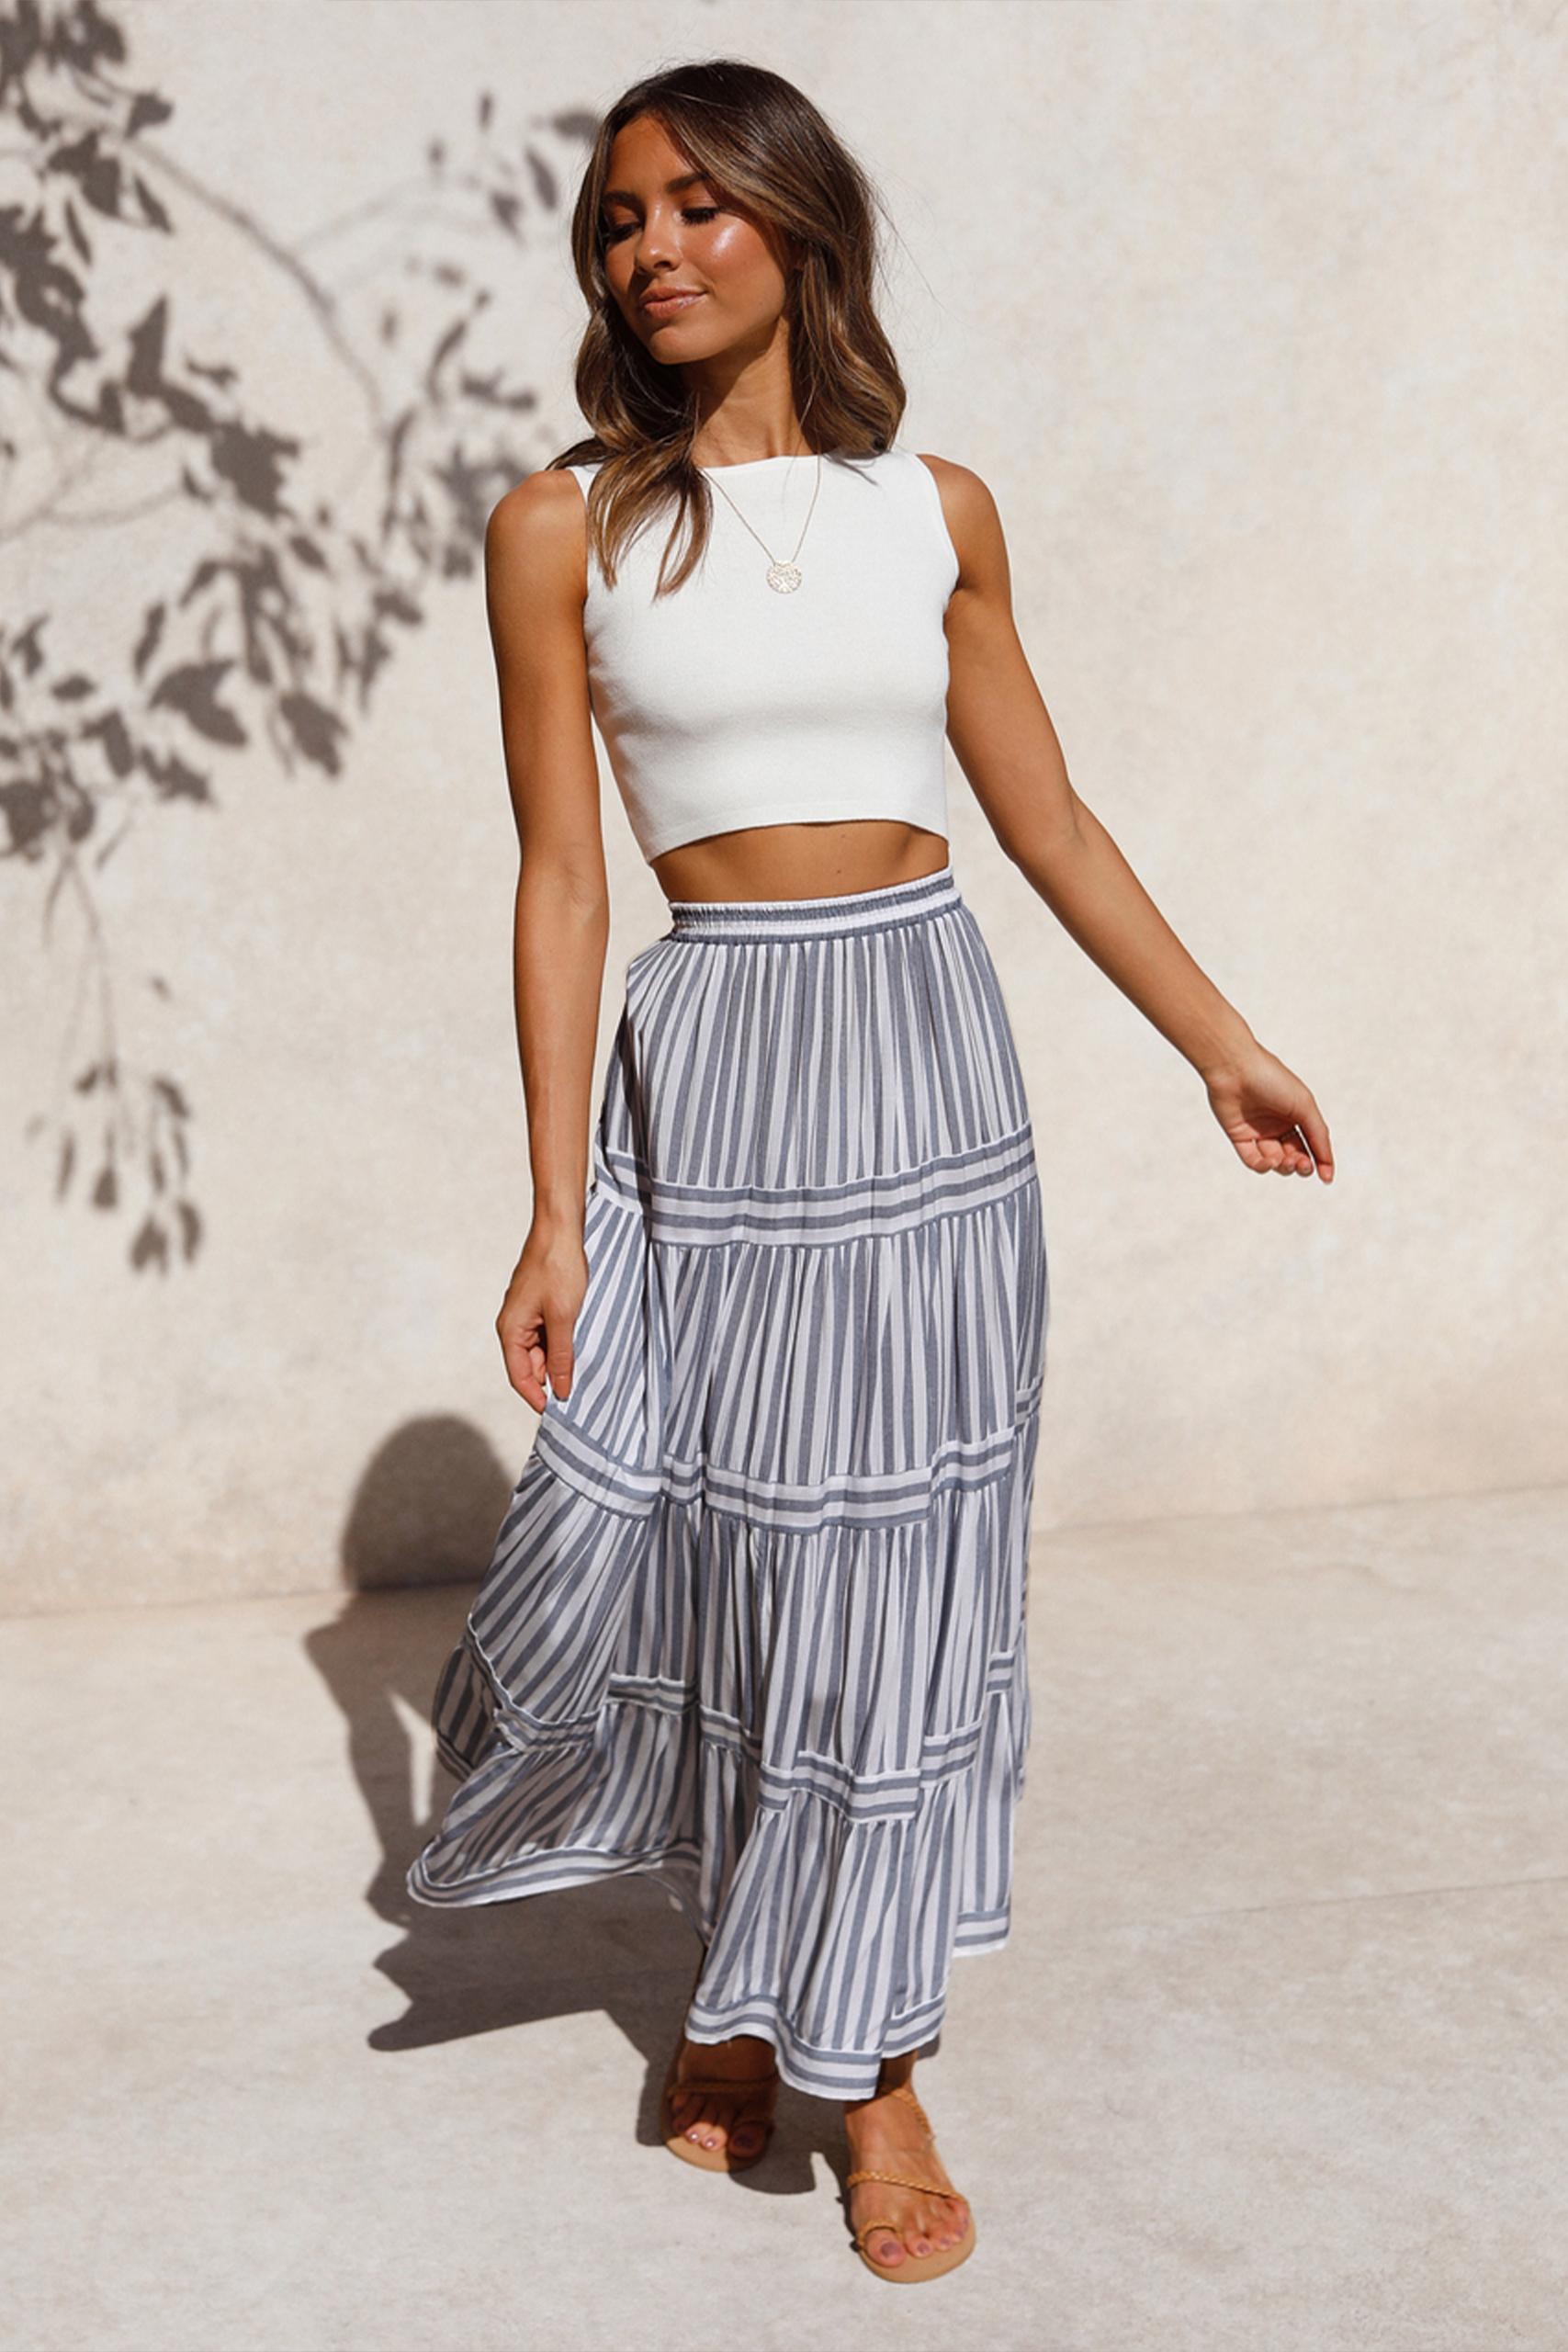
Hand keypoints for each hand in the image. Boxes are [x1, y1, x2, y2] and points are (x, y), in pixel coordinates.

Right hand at [496, 1221, 588, 1409]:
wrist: (559, 1230)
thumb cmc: (558, 1269)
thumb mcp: (564, 1318)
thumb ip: (560, 1356)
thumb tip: (559, 1389)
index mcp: (511, 1330)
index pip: (520, 1376)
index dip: (537, 1398)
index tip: (558, 1414)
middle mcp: (512, 1325)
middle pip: (529, 1366)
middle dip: (550, 1380)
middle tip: (579, 1392)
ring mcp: (524, 1315)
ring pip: (540, 1351)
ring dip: (558, 1361)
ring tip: (583, 1367)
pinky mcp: (537, 1305)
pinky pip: (546, 1334)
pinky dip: (561, 1344)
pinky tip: (579, 1345)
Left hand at [1202, 1041, 1333, 1180]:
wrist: (1235, 1068)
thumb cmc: (1272, 1080)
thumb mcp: (1304, 1106)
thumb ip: (1318, 1134)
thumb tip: (1327, 1164)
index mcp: (1296, 1114)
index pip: (1312, 1143)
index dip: (1320, 1161)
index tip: (1326, 1177)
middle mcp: (1278, 1124)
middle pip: (1294, 1155)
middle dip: (1300, 1165)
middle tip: (1302, 1164)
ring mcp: (1258, 1131)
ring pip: (1275, 1161)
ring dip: (1283, 1166)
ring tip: (1285, 1160)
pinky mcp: (1239, 1136)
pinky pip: (1253, 1160)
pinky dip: (1262, 1166)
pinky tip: (1269, 1162)